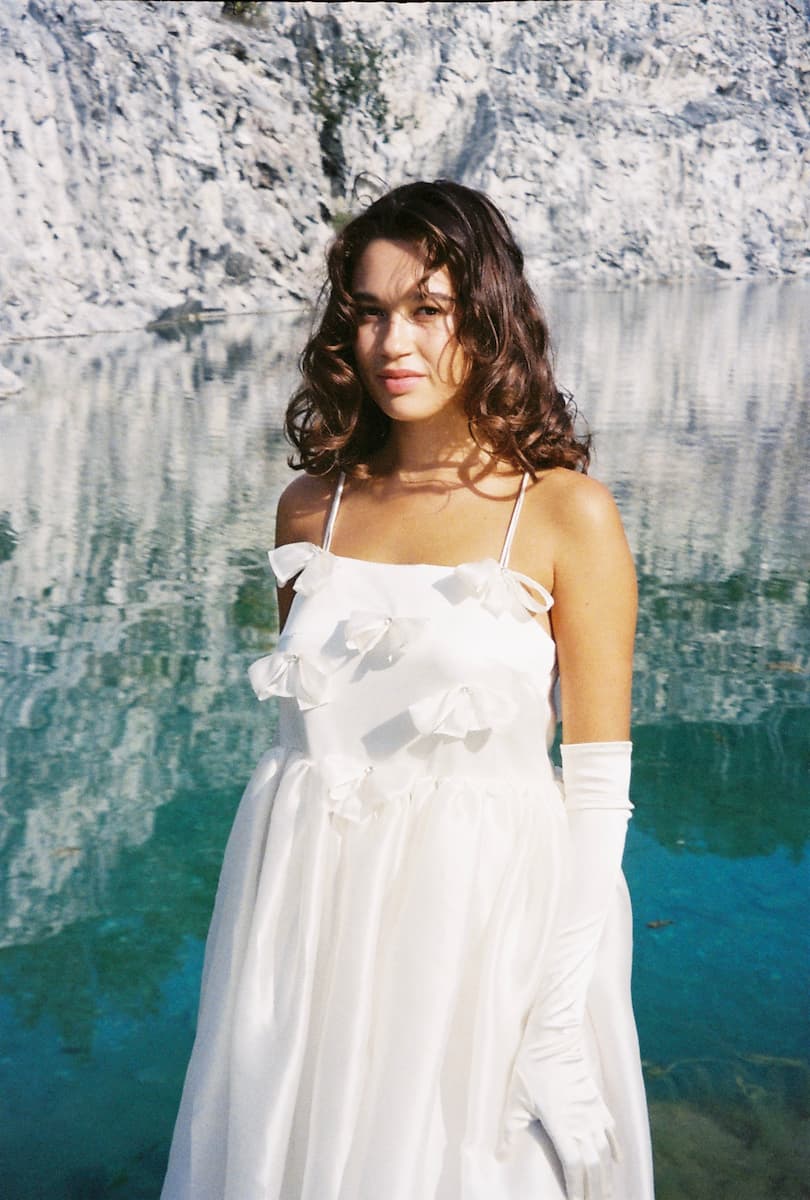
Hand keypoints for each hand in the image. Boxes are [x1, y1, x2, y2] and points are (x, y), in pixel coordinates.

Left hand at [502, 1025, 619, 1199]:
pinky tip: (618, 1163)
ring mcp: (593, 1113)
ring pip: (605, 1153)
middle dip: (595, 1190)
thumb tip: (499, 1158)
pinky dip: (616, 1149)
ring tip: (607, 1194)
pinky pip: (612, 1131)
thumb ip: (509, 1131)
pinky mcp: (598, 1101)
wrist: (555, 1038)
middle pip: (594, 1166)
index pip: (573, 1167)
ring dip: (607, 1176)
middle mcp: (582, 1124)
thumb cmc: (531, 1068)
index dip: (577, 1189)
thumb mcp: (515, 1100)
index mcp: (562, 1126)